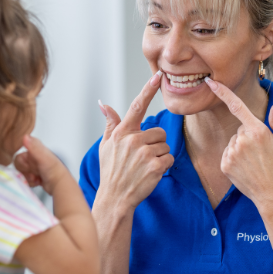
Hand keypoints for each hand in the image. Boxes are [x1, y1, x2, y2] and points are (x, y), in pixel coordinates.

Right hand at [13, 135, 70, 194]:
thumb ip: (34, 147)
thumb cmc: (54, 170)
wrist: (59, 184)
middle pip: (19, 164)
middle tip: (34, 173)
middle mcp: (34, 158)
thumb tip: (25, 136)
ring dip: (28, 177)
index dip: (22, 162)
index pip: (20, 155)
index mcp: (36, 150)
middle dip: (25, 171)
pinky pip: (26, 179)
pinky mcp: (35, 176)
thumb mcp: (43, 157)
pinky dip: (30, 182)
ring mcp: (34, 167)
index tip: (28, 166)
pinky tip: (38, 181)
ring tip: (36, 178)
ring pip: (22, 172)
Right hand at [96, 71, 173, 210]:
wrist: (115, 198)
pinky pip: (169, 158)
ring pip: (165, 145)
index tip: (157, 76)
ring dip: (159, 155)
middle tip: (141, 157)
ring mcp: (145, 153)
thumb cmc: (110, 171)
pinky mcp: (156, 166)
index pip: (136, 106)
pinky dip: (164, 166)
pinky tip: (150, 173)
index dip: (147, 90)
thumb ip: (110, 123)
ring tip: (144, 166)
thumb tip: (103, 104)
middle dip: (155, 143)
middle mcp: (133, 140)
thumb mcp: (106, 145)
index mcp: (122, 133)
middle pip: (159, 131)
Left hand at [204, 78, 272, 212]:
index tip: (210, 82)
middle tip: (264, 152)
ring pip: (234, 141)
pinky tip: (247, 167)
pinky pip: (228, 153)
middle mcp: (242, 141)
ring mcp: (232, 153)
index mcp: (258, 131)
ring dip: (242, 148)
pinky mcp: (225, 165)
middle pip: (241, 129)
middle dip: (250, 136)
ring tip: (256, 162)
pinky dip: (235, 158)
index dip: (222, 92)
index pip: (237, 106)